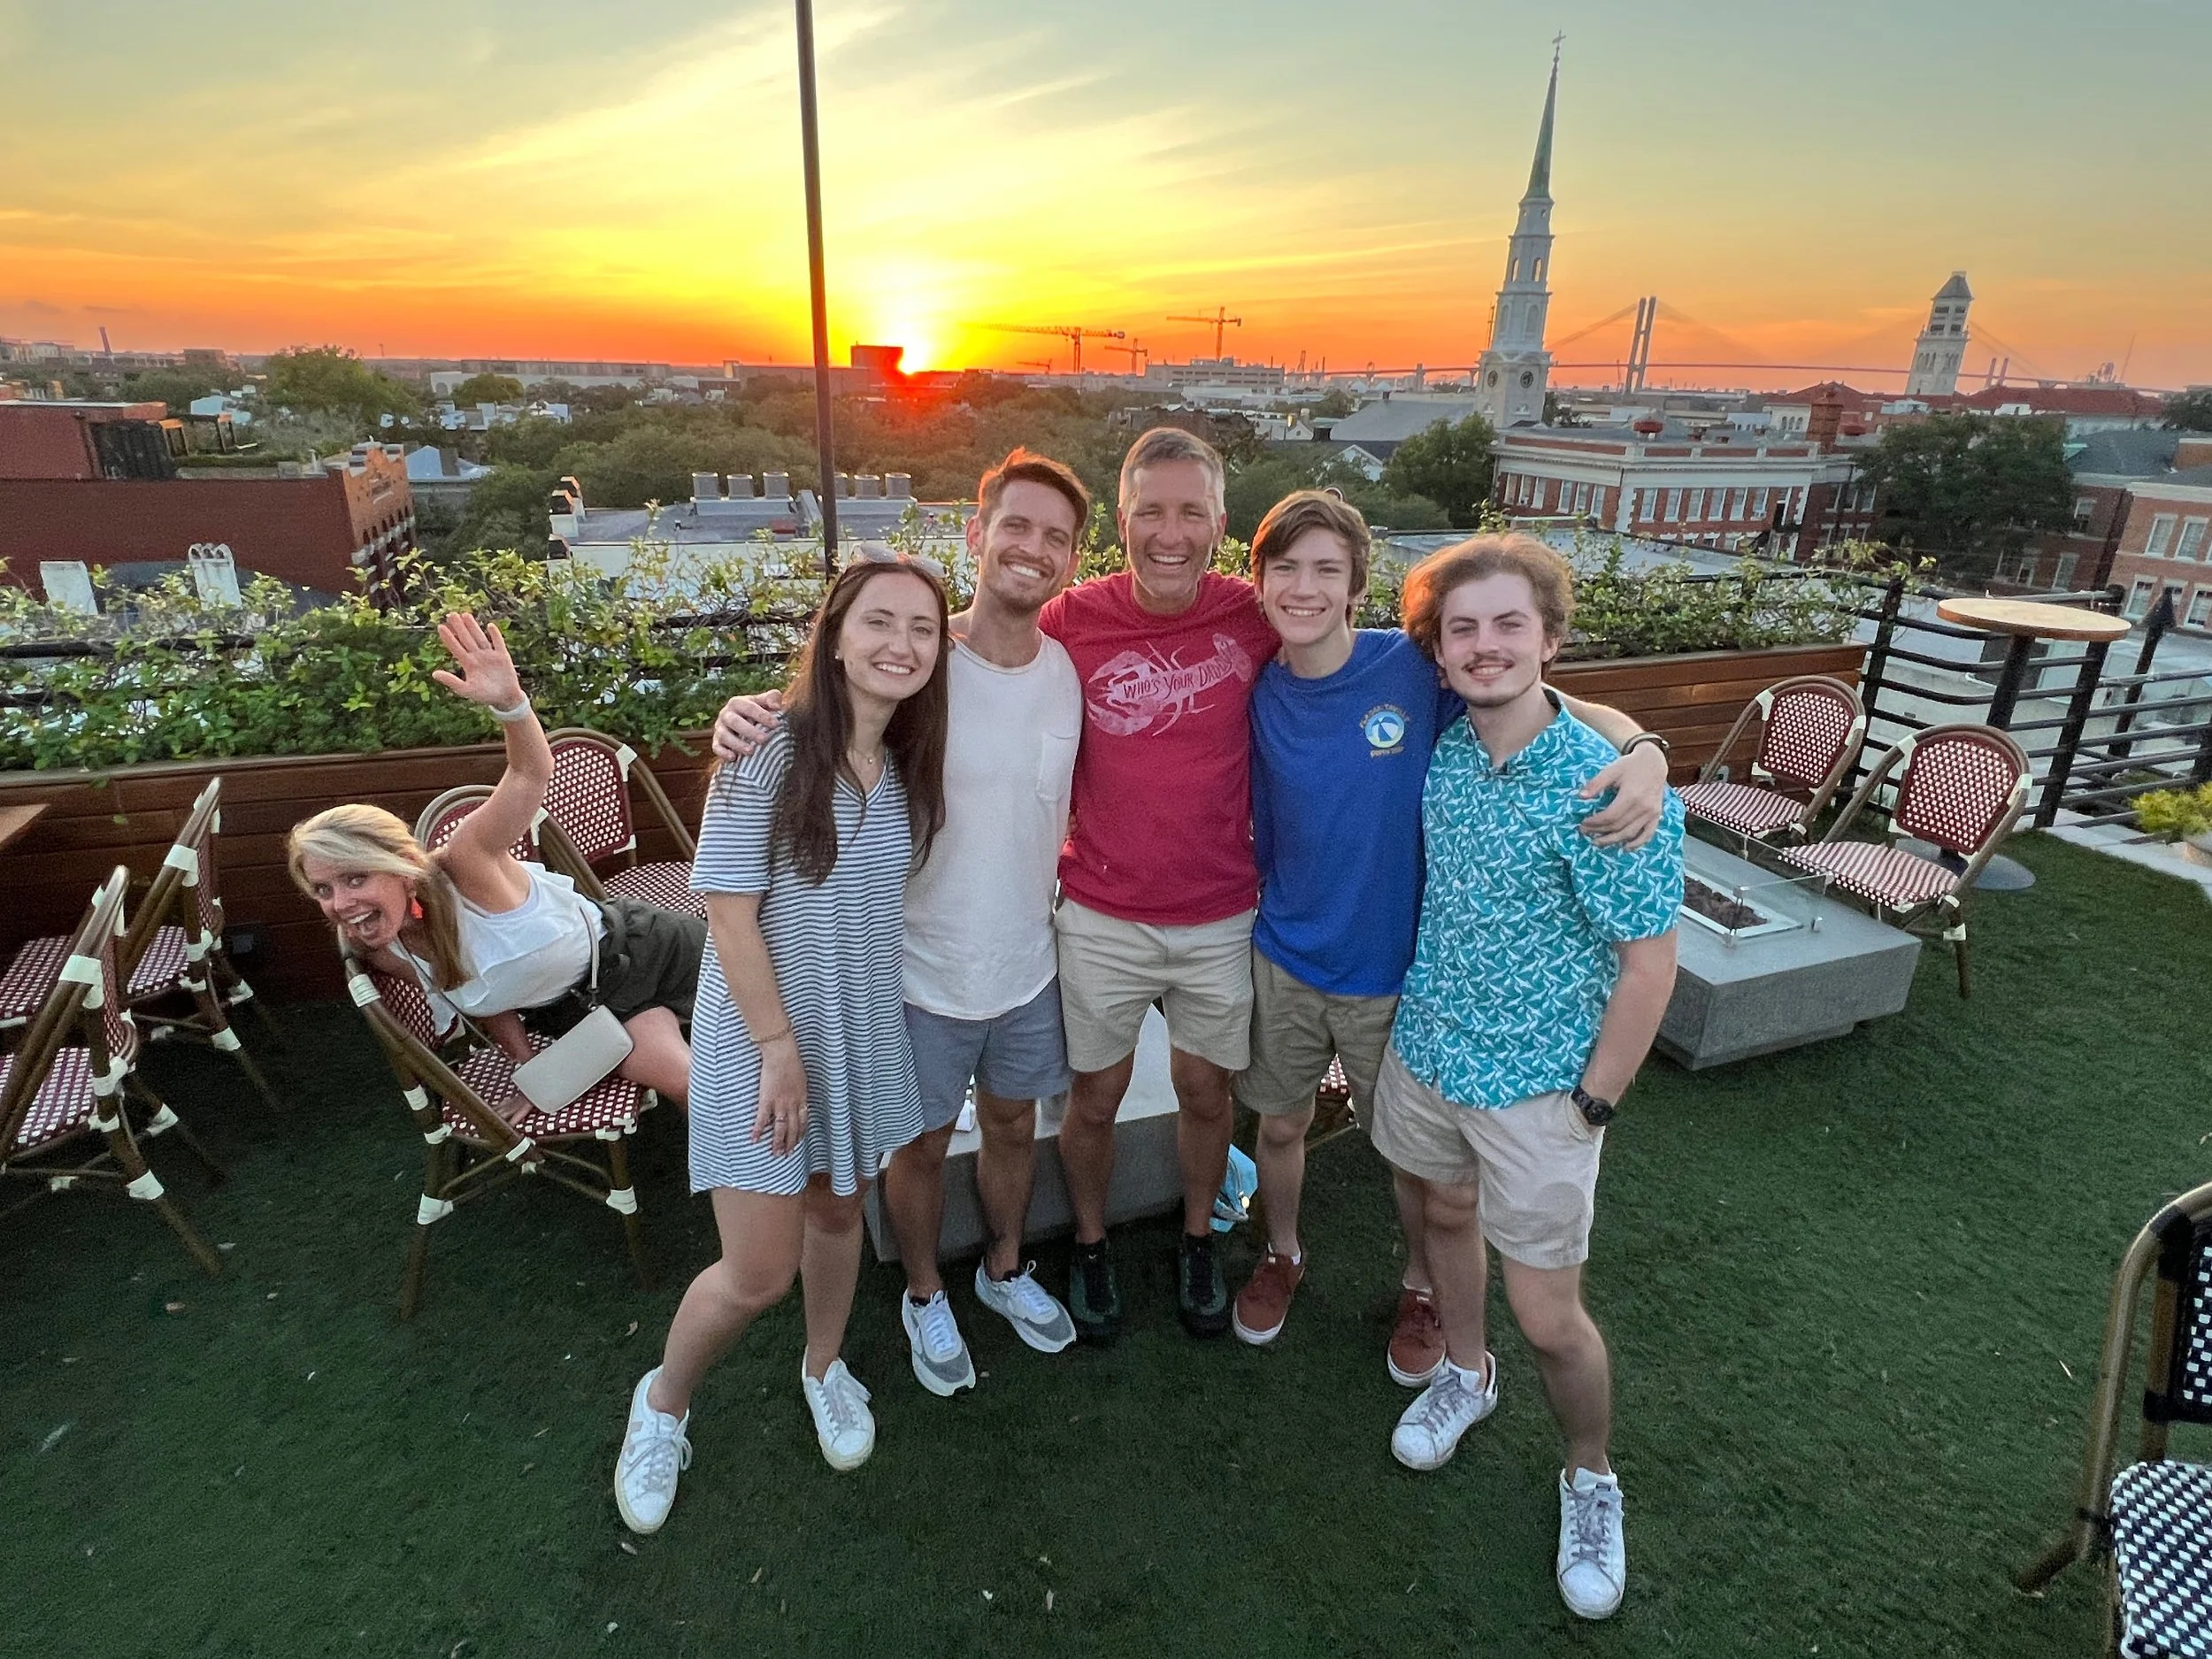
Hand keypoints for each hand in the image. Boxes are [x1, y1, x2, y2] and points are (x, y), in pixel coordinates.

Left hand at [429, 612, 524, 711]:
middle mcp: (477, 657)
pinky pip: (498, 643)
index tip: (440, 627)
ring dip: (473, 627)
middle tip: (451, 614)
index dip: (449, 638)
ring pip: (479, 638)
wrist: (504, 699)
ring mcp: (490, 655)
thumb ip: (451, 681)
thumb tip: (434, 674)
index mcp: (468, 664)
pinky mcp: (502, 656)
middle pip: (466, 639)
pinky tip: (490, 626)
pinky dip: (495, 635)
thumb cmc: (484, 696)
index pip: (456, 648)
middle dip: (459, 627)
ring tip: (465, 615)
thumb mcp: (466, 690)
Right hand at [712, 689, 786, 762]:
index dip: (762, 715)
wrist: (743, 723)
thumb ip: (772, 698)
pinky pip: (716, 747)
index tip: (776, 724)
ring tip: (751, 751)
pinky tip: (734, 758)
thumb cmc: (757, 712)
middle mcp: (725, 714)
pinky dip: (723, 753)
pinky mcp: (716, 742)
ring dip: (737, 743)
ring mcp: (719, 729)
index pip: (749, 707)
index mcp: (737, 703)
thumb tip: (776, 706)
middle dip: (749, 731)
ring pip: (724, 735)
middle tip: (764, 739)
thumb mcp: (764, 702)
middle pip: (734, 721)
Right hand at [750, 1037, 808, 1154]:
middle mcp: (792, 1104)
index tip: (799, 1140)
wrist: (782, 1055)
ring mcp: (780, 1104)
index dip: (801, 1132)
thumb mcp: (801, 1077)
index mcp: (801, 1098)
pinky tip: (753, 1139)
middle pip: (793, 1128)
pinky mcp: (766, 1100)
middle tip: (787, 1154)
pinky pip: (762, 1119)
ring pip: (780, 1128)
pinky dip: (757, 1130)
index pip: (803, 1120)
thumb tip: (799, 1094)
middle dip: (790, 1142)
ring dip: (777, 1142)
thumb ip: (800, 1089)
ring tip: (775, 1153)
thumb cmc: (792, 1062)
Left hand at [1579, 742, 1669, 849]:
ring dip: (1614, 841)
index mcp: (1631, 796)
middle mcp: (1643, 807)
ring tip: (1599, 843)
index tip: (1583, 823)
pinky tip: (1625, 848)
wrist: (1653, 762)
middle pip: (1619, 827)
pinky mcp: (1657, 815)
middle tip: (1586, 833)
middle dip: (1600, 832)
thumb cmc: (1629, 766)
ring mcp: (1652, 813)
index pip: (1610, 816)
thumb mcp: (1611, 770)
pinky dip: (1637, 843)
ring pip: (1630, 833)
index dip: (1595, 823)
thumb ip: (1596, 783)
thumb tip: (1581, 797)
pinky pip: (1648, 834)